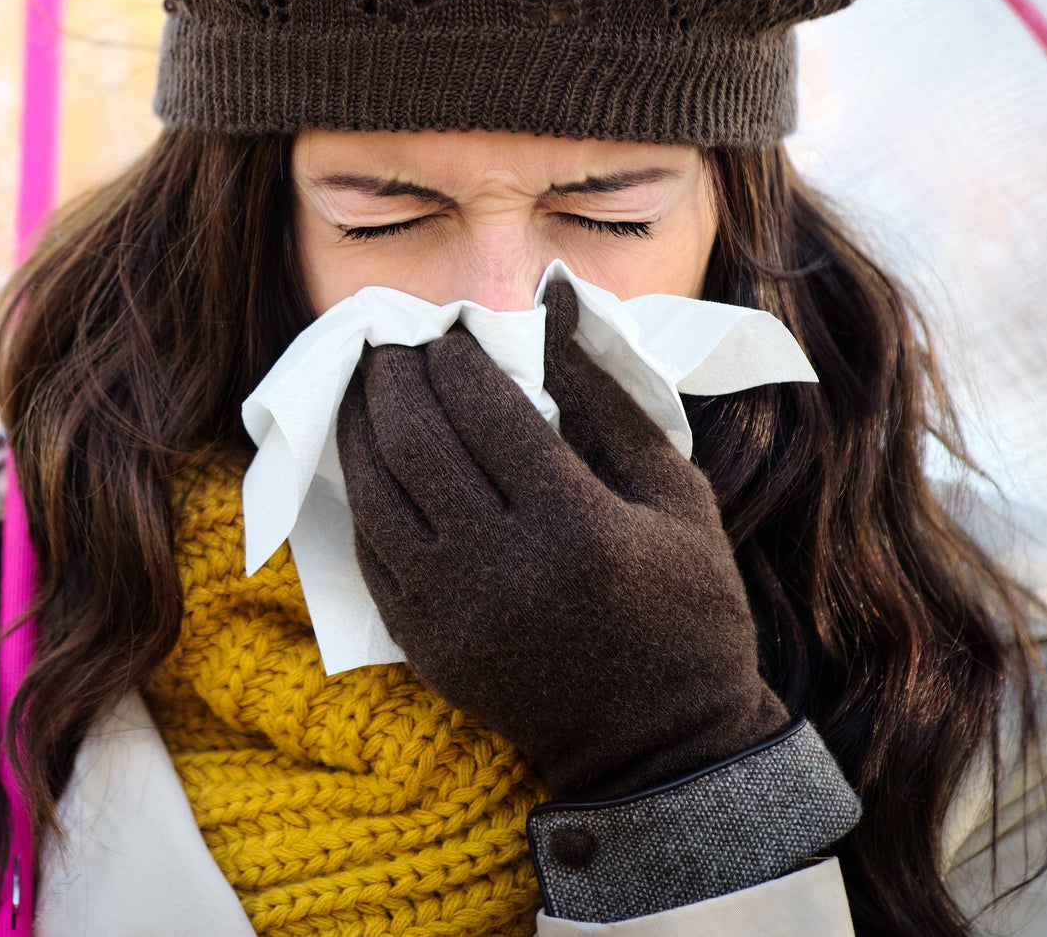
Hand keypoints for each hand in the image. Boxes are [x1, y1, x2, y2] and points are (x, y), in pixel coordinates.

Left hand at [335, 280, 789, 801]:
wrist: (660, 744)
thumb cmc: (686, 607)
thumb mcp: (675, 494)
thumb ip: (606, 396)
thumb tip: (553, 303)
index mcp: (576, 525)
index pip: (486, 412)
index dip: (455, 359)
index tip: (448, 330)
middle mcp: (503, 568)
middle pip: (417, 443)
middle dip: (394, 377)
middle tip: (389, 341)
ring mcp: (453, 612)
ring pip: (375, 494)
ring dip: (361, 426)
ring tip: (367, 385)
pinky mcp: (424, 646)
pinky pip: (368, 552)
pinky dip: (360, 495)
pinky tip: (366, 457)